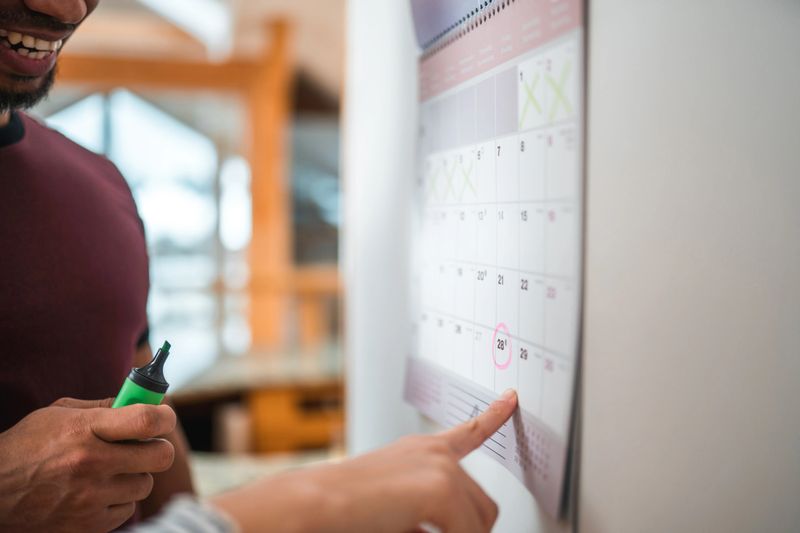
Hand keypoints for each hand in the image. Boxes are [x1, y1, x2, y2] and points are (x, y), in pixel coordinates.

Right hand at [0, 397, 176, 532]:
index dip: (165, 416)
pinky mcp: (88, 525)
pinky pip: (128, 509)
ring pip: (145, 483)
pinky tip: (99, 490)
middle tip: (144, 444)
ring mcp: (90, 498)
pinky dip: (119, 500)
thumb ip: (102, 407)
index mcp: (84, 430)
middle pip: (160, 456)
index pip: (146, 421)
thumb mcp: (59, 413)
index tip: (164, 416)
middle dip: (157, 447)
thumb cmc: (28, 445)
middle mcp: (91, 464)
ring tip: (111, 469)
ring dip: (135, 475)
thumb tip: (141, 401)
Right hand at [213, 389, 517, 532]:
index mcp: (421, 450)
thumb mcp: (395, 502)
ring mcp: (440, 468)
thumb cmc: (344, 508)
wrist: (315, 504)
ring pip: (480, 524)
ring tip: (414, 532)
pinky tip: (414, 531)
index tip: (511, 399)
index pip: (468, 431)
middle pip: (483, 506)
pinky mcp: (440, 487)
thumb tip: (453, 527)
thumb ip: (427, 507)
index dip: (494, 415)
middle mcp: (434, 453)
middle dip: (468, 531)